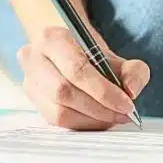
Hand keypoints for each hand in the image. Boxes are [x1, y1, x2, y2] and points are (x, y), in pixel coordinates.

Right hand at [18, 27, 149, 129]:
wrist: (68, 52)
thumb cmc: (91, 54)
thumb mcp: (117, 55)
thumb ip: (133, 70)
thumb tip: (130, 91)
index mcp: (52, 38)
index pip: (76, 69)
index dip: (103, 91)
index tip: (126, 104)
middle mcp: (32, 58)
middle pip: (64, 92)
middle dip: (99, 108)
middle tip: (123, 114)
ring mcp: (28, 82)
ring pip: (58, 112)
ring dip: (91, 120)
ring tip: (113, 118)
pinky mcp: (31, 102)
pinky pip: (56, 122)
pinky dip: (81, 124)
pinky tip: (98, 120)